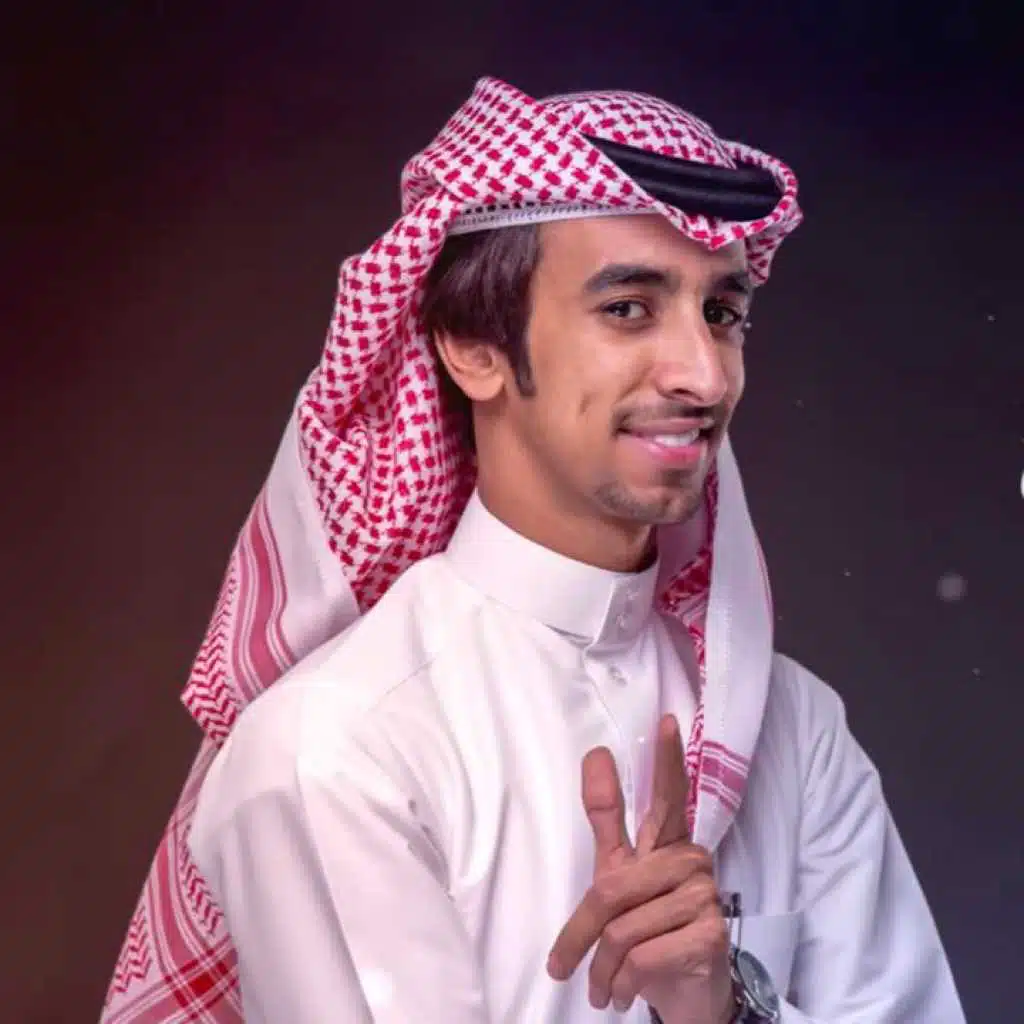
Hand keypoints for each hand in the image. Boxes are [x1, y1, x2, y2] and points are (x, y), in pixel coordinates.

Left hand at [546, 715, 734, 1023]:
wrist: (687, 996)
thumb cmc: (647, 928)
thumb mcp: (617, 875)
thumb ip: (607, 819)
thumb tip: (596, 755)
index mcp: (667, 841)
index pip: (669, 795)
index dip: (666, 760)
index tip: (665, 721)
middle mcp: (691, 860)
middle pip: (611, 887)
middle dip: (581, 934)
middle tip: (563, 966)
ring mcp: (705, 897)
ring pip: (623, 930)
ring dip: (603, 969)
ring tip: (606, 986)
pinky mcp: (710, 936)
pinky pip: (643, 957)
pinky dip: (624, 983)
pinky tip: (629, 992)